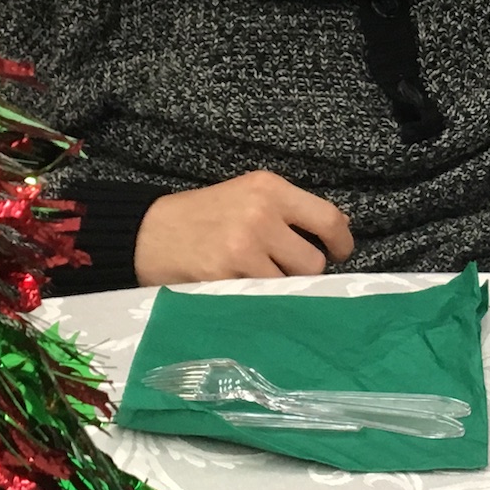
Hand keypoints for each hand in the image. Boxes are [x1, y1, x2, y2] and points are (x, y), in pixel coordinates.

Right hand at [132, 170, 353, 284]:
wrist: (147, 232)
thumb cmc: (204, 215)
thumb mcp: (247, 194)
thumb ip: (287, 211)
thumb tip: (335, 234)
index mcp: (269, 188)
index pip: (329, 219)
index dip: (342, 243)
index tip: (340, 254)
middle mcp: (261, 214)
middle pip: (313, 261)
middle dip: (303, 273)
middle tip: (286, 272)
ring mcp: (243, 248)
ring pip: (289, 286)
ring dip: (280, 290)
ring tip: (258, 281)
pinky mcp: (224, 278)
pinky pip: (261, 300)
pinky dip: (257, 301)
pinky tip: (241, 291)